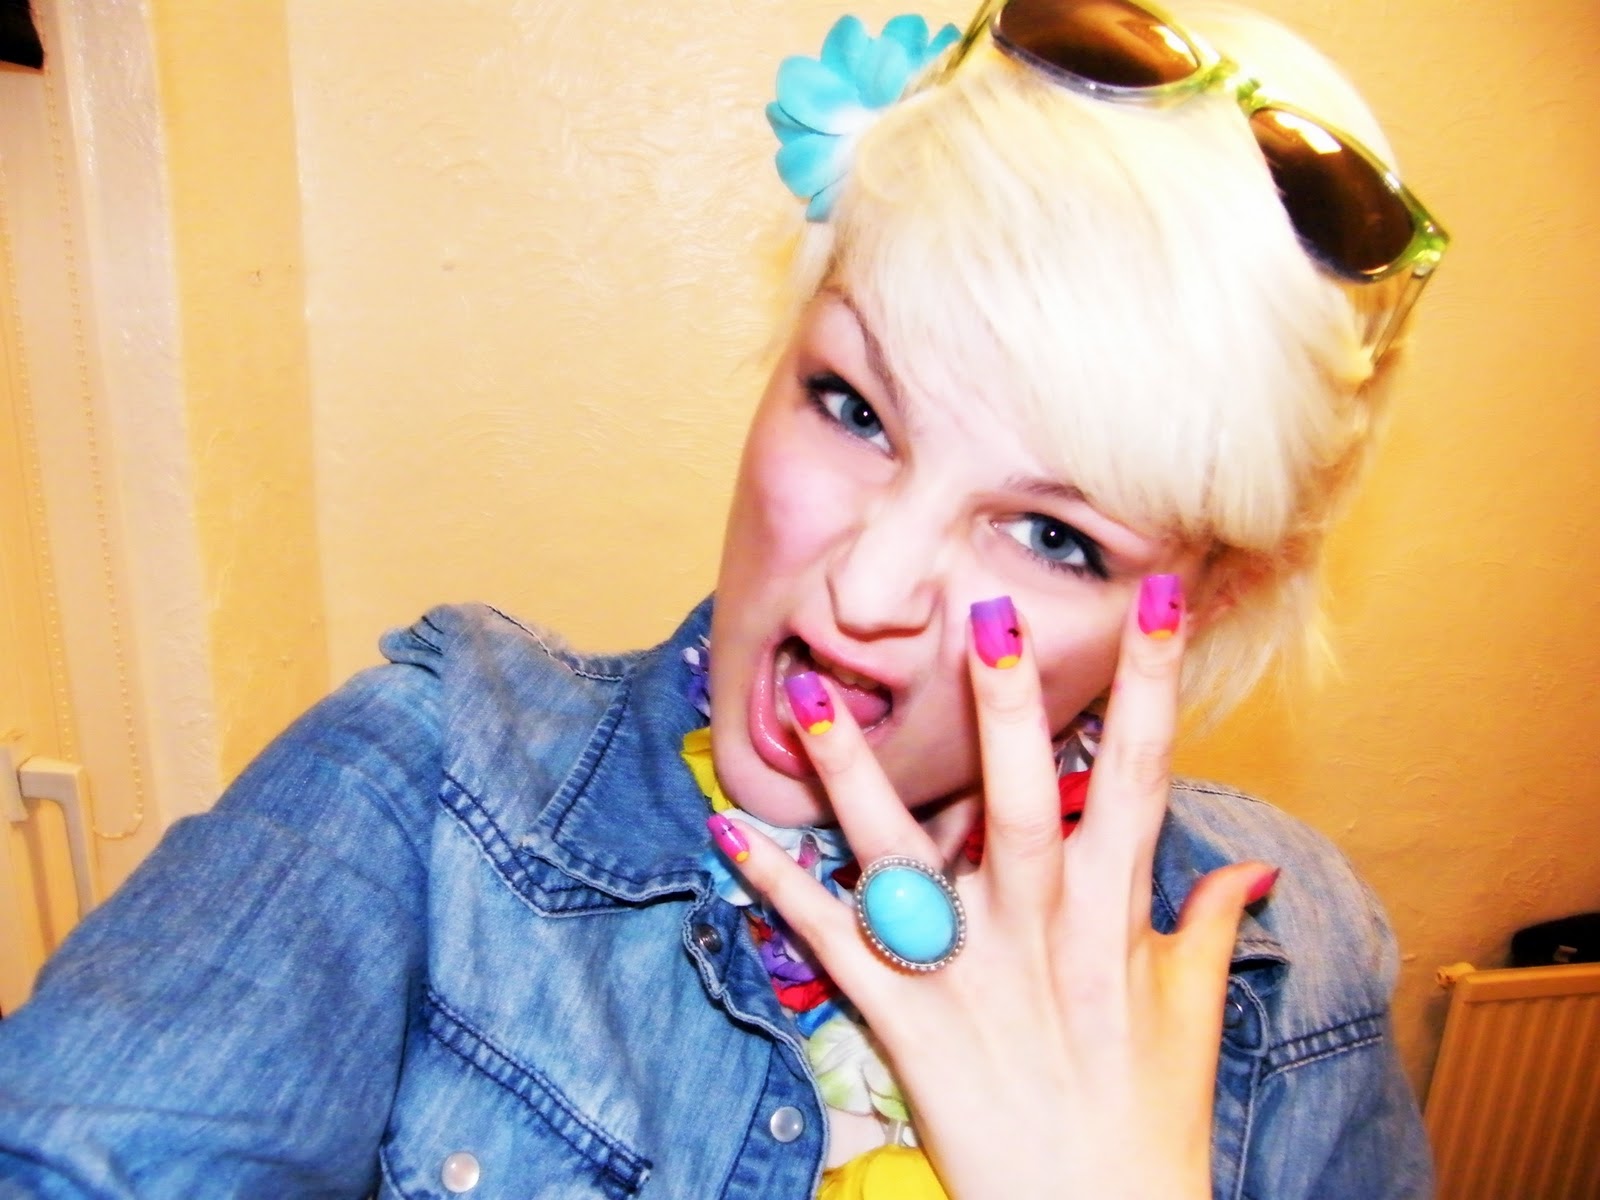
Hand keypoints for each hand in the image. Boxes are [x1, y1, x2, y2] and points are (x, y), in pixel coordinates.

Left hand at [724, 579, 1275, 1198]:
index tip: (1159, 600)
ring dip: (851, 777)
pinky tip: (730, 837)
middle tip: (983, 611)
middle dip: (1005, 707)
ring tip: (807, 696)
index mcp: (1111, 919)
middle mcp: (1036, 932)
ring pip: (904, 856)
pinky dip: (780, 890)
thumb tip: (1250, 872)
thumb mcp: (1189, 1019)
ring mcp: (964, 975)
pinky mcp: (905, 1022)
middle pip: (1019, 801)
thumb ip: (1205, 929)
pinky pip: (833, 946)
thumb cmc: (1147, 1124)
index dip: (1154, 688)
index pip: (1140, 781)